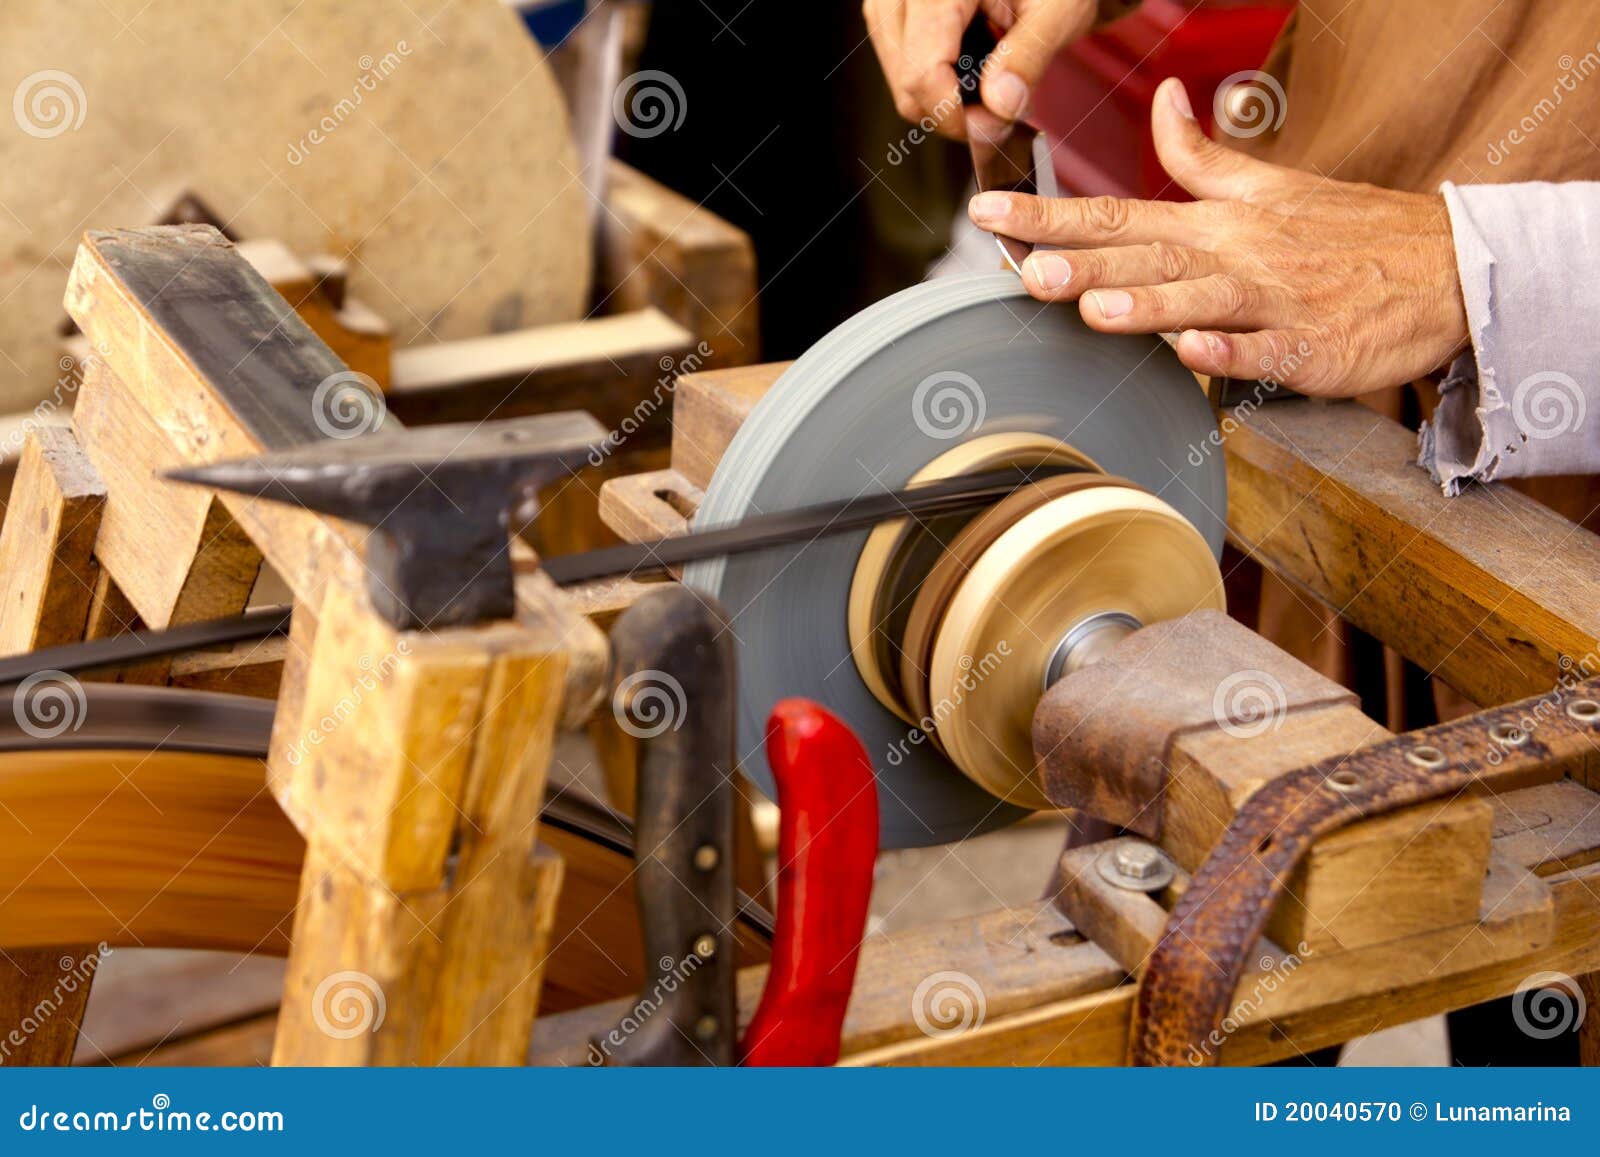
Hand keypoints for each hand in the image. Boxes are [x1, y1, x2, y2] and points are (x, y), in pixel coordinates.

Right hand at [864, 0, 1098, 139]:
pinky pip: (904, 78)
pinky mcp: (891, 22)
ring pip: (904, 91)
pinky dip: (940, 86)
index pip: (922, 74)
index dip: (958, 116)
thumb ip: (1028, 56)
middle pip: (909, 89)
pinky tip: (972, 64)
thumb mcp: (1056, 11)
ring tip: (992, 75)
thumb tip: (999, 107)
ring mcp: (888, 10)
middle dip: (957, 112)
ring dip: (949, 100)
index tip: (998, 124)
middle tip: (1005, 99)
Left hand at [967, 78, 1469, 395]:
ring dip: (1147, 303)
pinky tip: (1194, 351)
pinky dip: (1232, 351)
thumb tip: (1165, 101)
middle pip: (1146, 258)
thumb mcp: (1271, 184)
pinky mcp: (1311, 347)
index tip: (987, 217)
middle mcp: (1235, 257)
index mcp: (1215, 224)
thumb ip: (1203, 156)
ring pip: (1200, 300)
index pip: (1118, 214)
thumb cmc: (1350, 233)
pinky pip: (1266, 351)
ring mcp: (1274, 302)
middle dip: (1081, 261)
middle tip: (1023, 265)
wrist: (1448, 267)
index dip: (1050, 216)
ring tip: (1091, 307)